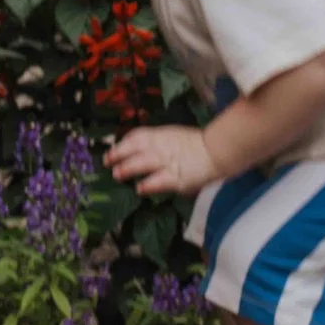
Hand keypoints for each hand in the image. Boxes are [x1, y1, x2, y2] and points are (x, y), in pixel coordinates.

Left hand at [106, 126, 225, 197]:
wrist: (217, 151)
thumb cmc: (195, 145)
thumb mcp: (172, 137)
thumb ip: (156, 143)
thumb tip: (136, 152)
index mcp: (161, 135)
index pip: (136, 137)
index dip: (121, 144)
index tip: (111, 151)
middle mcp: (162, 146)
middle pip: (135, 148)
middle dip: (119, 155)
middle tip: (108, 163)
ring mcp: (169, 162)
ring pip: (144, 163)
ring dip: (128, 168)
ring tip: (117, 175)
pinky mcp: (177, 177)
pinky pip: (159, 181)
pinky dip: (148, 184)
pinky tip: (140, 189)